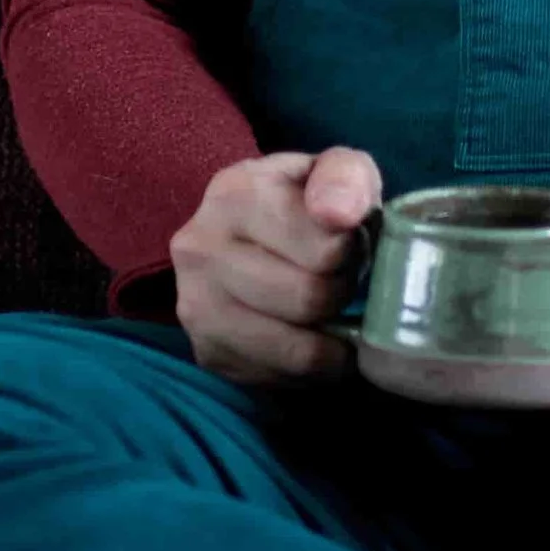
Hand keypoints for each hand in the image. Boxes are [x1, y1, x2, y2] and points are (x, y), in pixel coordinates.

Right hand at [168, 145, 381, 385]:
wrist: (252, 235)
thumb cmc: (309, 204)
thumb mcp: (338, 172)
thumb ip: (347, 178)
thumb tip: (338, 215)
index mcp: (236, 193)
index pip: (326, 248)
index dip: (354, 253)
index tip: (348, 245)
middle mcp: (201, 248)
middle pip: (309, 299)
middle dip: (342, 293)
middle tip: (342, 280)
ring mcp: (195, 304)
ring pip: (297, 350)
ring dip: (331, 338)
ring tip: (329, 310)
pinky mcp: (206, 352)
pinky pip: (281, 378)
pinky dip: (309, 368)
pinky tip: (307, 335)